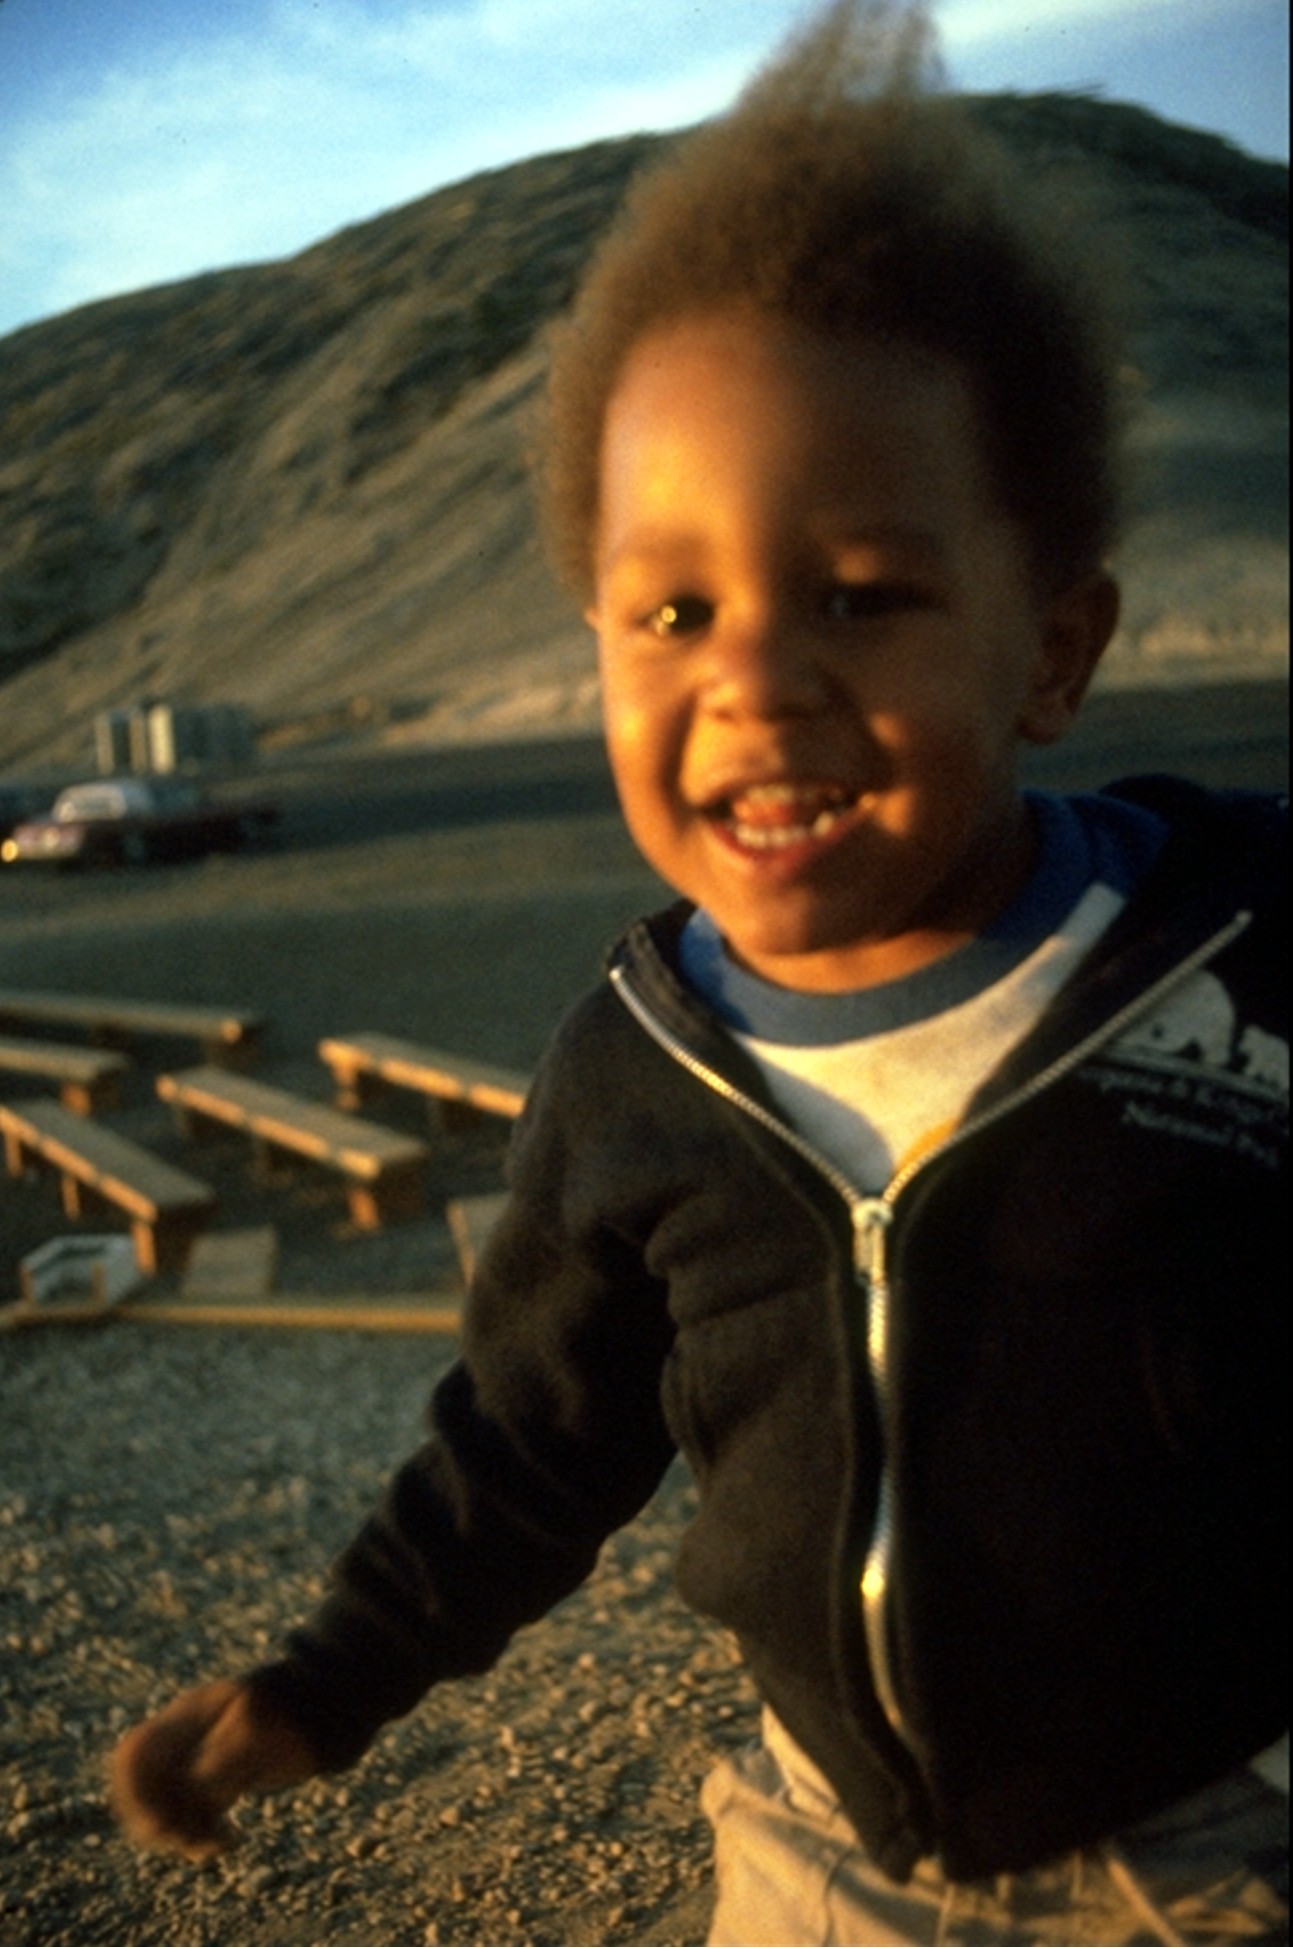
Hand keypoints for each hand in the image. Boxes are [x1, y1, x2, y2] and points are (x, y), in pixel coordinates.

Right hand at [107, 1679, 322, 1860]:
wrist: (330, 1702)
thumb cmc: (296, 1708)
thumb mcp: (258, 1730)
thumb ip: (220, 1760)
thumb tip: (190, 1795)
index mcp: (190, 1718)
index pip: (135, 1752)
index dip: (133, 1790)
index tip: (159, 1820)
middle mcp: (190, 1738)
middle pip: (145, 1786)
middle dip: (156, 1820)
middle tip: (188, 1841)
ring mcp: (205, 1757)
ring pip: (170, 1806)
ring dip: (184, 1834)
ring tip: (220, 1844)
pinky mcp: (225, 1778)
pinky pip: (198, 1813)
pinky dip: (207, 1833)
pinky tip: (232, 1840)